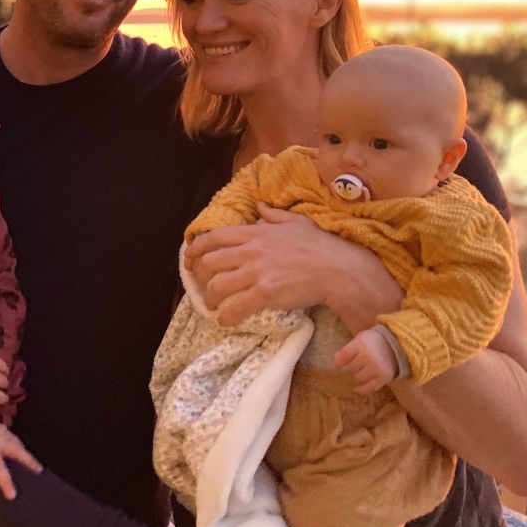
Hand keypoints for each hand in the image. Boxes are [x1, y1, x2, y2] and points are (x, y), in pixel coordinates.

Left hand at [185, 205, 401, 330]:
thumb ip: (273, 215)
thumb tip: (260, 207)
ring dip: (210, 298)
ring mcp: (258, 272)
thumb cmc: (319, 245)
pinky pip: (237, 306)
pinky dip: (226, 315)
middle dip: (200, 276)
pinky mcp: (266, 292)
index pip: (215, 237)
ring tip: (212, 306)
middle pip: (211, 262)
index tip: (188, 258)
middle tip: (201, 286)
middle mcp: (252, 251)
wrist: (338, 268)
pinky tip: (225, 320)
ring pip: (218, 285)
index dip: (196, 248)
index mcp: (256, 233)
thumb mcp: (296, 222)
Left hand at [333, 328, 396, 392]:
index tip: (334, 367)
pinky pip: (369, 388)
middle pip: (351, 368)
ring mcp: (377, 368)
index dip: (338, 362)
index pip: (344, 355)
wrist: (394, 346)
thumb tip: (335, 362)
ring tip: (360, 371)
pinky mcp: (384, 378)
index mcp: (362, 344)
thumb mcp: (359, 339)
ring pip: (358, 378)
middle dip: (350, 367)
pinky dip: (361, 389)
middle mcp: (370, 356)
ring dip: (357, 376)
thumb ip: (347, 349)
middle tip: (353, 365)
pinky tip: (356, 388)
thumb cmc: (372, 342)